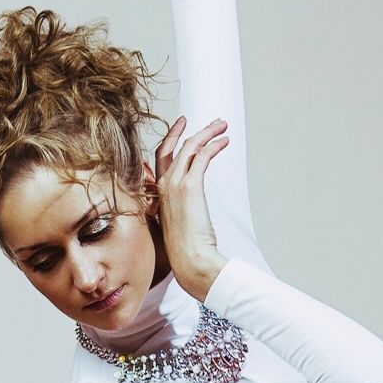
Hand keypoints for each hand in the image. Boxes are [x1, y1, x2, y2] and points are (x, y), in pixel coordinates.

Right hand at [150, 115, 229, 299]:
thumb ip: (179, 207)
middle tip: (211, 122)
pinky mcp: (190, 186)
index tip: (182, 126)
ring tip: (223, 126)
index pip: (160, 157)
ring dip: (208, 133)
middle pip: (175, 147)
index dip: (171, 139)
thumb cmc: (186, 249)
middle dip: (192, 130)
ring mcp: (174, 184)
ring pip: (190, 147)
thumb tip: (191, 203)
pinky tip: (225, 142)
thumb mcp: (178, 223)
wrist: (189, 260)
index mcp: (157, 193)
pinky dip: (214, 145)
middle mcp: (163, 185)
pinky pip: (202, 156)